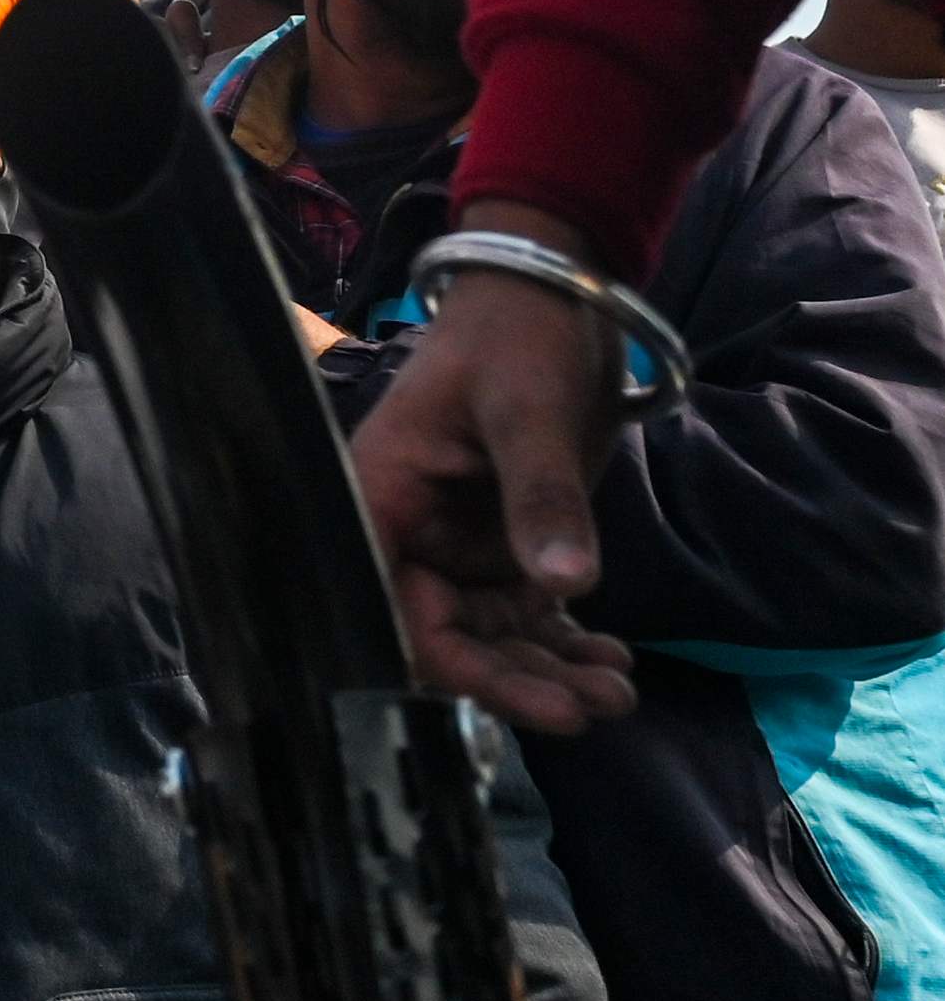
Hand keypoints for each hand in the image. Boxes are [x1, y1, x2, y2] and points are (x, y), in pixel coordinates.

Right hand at [349, 200, 639, 735]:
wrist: (553, 293)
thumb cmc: (517, 338)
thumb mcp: (529, 412)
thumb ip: (542, 497)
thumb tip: (566, 584)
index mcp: (382, 498)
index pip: (398, 608)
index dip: (459, 665)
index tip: (537, 702)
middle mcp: (411, 531)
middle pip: (449, 634)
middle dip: (519, 678)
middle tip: (598, 707)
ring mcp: (459, 539)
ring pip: (492, 630)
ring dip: (549, 667)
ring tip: (618, 691)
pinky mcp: (505, 537)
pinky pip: (526, 607)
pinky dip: (565, 639)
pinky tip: (613, 658)